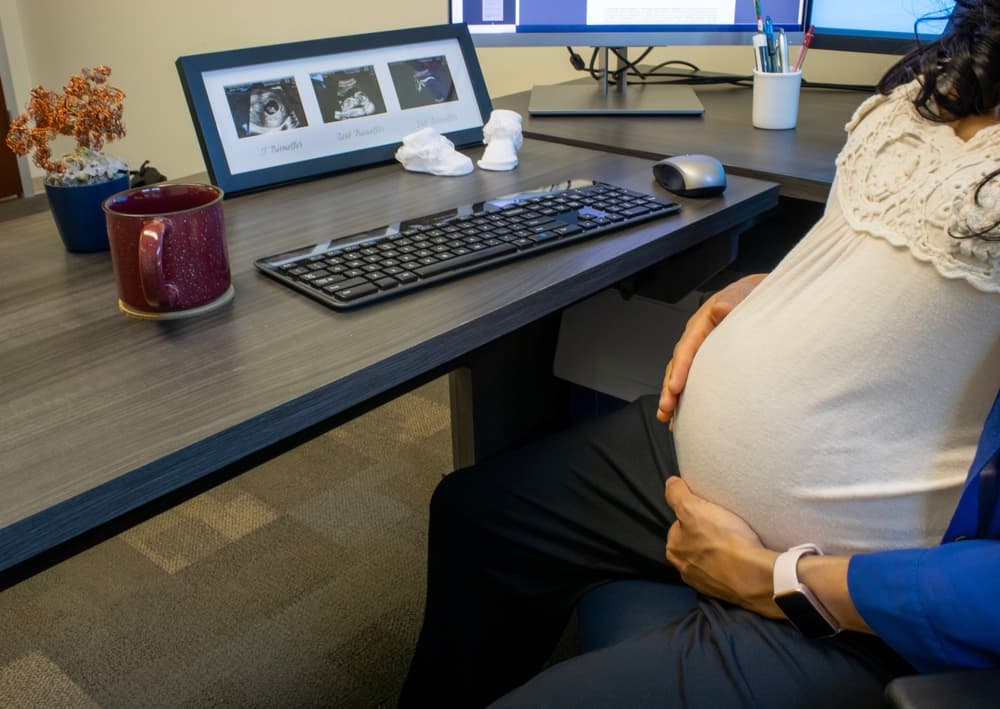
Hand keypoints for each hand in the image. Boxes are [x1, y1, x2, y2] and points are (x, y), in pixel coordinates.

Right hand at [657, 273, 766, 424]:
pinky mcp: (707, 363)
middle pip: (678, 366)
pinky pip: (693, 381)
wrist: (756, 299)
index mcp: (701, 324)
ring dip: (673, 398)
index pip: (686, 349)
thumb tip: (721, 308)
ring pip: (681, 376)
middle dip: (670, 389)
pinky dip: (685, 399)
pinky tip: (681, 417)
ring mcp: (700, 352)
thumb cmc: (748, 299)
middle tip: (666, 408)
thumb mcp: (741, 296)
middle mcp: (695, 340)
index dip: (680, 369)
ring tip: (666, 417)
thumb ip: (731, 302)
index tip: (675, 387)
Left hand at [664, 477, 780, 617]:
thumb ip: (676, 494)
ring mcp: (706, 583)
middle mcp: (685, 570)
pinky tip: (742, 558)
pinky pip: (726, 572)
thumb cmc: (720, 540)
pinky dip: (732, 565)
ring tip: (737, 541)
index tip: (709, 513)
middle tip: (725, 526)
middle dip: (707, 535)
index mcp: (674, 550)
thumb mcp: (691, 508)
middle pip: (695, 543)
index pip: (680, 526)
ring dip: (720, 551)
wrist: (753, 575)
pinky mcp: (726, 591)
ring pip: (710, 559)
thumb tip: (671, 483)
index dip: (694, 515)